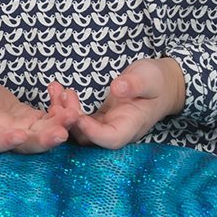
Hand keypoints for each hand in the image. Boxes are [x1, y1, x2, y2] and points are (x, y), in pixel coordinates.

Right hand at [0, 76, 77, 153]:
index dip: (7, 141)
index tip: (19, 135)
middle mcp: (8, 138)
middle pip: (28, 144)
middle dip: (45, 139)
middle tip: (61, 133)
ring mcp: (24, 131)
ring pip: (44, 133)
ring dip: (60, 125)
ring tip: (73, 114)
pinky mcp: (35, 122)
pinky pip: (51, 119)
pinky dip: (61, 110)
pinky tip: (66, 95)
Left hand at [47, 58, 185, 149]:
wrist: (160, 83)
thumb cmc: (157, 81)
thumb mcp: (148, 78)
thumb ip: (134, 84)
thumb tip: (117, 88)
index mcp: (131, 126)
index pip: (110, 139)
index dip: (93, 132)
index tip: (79, 116)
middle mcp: (116, 130)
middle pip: (88, 137)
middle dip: (71, 120)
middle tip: (61, 97)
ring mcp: (105, 126)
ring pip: (79, 129)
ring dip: (64, 113)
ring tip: (55, 90)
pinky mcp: (98, 118)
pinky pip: (78, 118)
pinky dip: (66, 107)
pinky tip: (56, 90)